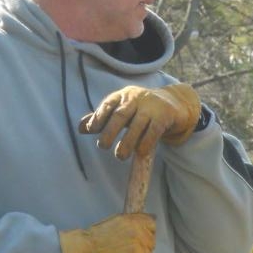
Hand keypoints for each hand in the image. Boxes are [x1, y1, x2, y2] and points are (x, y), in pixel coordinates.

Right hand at [59, 213, 154, 252]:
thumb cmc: (92, 240)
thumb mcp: (114, 222)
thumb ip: (130, 224)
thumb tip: (142, 228)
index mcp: (133, 222)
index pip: (151, 225)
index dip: (144, 234)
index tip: (136, 240)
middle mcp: (139, 235)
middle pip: (151, 244)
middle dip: (141, 249)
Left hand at [79, 83, 200, 159]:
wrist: (172, 103)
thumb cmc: (140, 109)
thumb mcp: (121, 110)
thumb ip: (102, 118)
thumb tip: (80, 128)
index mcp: (122, 96)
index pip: (108, 104)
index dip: (98, 116)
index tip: (90, 130)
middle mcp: (136, 98)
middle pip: (121, 114)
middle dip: (110, 131)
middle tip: (102, 146)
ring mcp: (151, 107)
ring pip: (137, 125)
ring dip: (127, 142)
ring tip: (120, 156)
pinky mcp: (164, 116)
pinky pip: (153, 131)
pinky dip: (145, 143)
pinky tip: (139, 153)